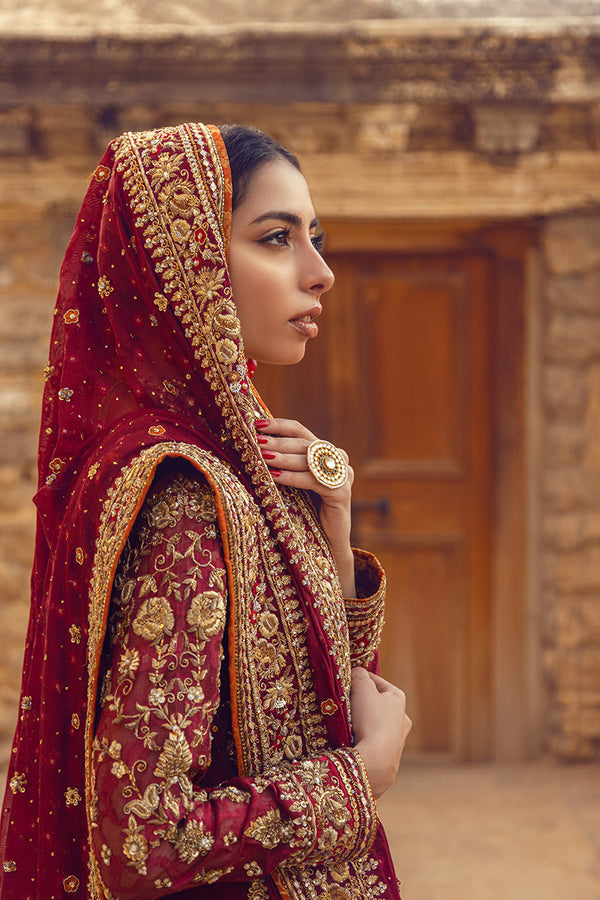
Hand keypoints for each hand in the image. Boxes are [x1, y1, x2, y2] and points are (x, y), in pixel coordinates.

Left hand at [255, 418, 355, 593]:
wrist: (327, 543)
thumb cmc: (306, 510)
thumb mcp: (293, 482)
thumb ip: (283, 463)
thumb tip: (252, 446)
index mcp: (324, 451)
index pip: (300, 430)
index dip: (278, 425)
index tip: (256, 424)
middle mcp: (337, 458)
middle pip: (304, 443)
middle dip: (278, 441)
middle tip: (256, 440)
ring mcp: (342, 475)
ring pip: (308, 461)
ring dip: (283, 457)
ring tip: (262, 456)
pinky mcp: (342, 492)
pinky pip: (313, 481)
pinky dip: (292, 478)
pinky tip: (274, 477)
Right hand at [350, 667, 411, 798]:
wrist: (374, 762)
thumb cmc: (370, 720)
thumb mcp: (361, 688)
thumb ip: (358, 674)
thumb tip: (355, 673)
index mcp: (398, 698)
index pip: (374, 680)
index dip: (358, 679)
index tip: (344, 684)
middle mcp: (402, 718)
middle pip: (375, 703)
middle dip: (360, 702)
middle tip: (344, 704)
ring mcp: (397, 740)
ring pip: (374, 724)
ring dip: (361, 723)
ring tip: (346, 725)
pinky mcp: (389, 759)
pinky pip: (372, 743)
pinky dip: (363, 740)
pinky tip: (352, 742)